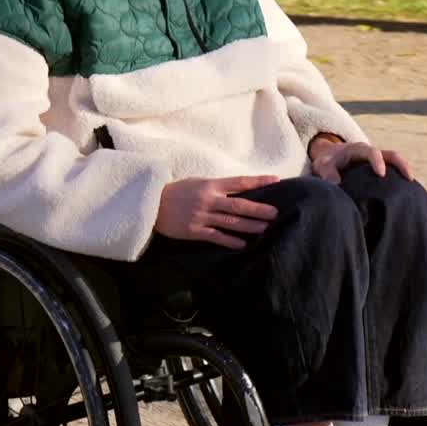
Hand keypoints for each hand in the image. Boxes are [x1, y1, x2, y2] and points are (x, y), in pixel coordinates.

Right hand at [155, 175, 279, 247]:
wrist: (151, 203)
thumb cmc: (177, 191)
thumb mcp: (197, 182)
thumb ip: (217, 187)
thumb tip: (240, 190)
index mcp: (210, 184)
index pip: (239, 182)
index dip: (258, 181)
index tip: (276, 181)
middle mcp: (208, 199)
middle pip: (239, 204)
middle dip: (258, 209)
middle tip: (275, 213)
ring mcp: (201, 216)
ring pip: (230, 221)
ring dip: (249, 225)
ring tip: (264, 228)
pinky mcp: (194, 231)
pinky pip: (215, 236)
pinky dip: (229, 240)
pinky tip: (242, 244)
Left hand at [308, 139, 413, 184]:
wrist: (329, 157)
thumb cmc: (327, 161)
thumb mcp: (322, 165)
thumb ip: (327, 173)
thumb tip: (336, 185)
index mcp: (358, 149)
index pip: (372, 151)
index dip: (377, 161)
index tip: (381, 174)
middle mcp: (371, 153)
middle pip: (391, 154)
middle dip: (402, 164)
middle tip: (410, 179)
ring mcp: (377, 160)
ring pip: (396, 162)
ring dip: (404, 172)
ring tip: (413, 188)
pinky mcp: (380, 169)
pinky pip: (393, 171)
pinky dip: (400, 179)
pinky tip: (406, 194)